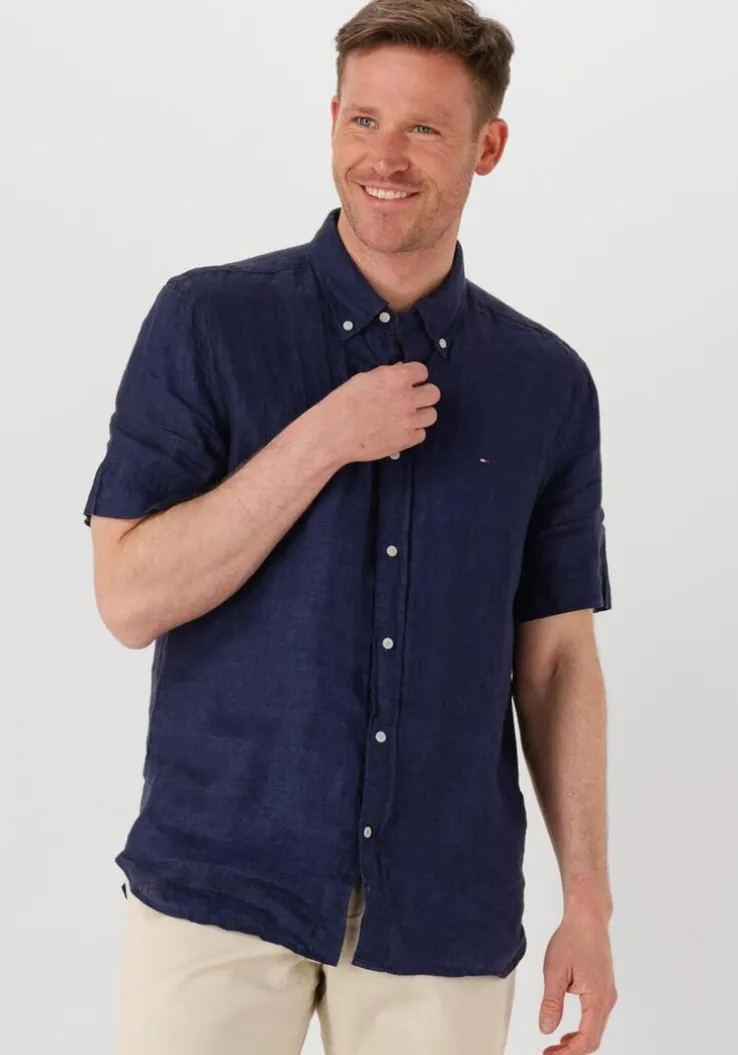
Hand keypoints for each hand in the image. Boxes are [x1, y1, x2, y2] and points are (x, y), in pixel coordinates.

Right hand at [316, 360, 440, 465]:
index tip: (409, 382)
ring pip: (432, 415)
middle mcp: (407, 398)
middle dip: (424, 395)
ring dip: (421, 414)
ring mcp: (409, 421)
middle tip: (412, 400)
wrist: (333, 433)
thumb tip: (401, 370)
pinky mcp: (406, 440)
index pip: (422, 371)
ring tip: (407, 417)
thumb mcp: (363, 379)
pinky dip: (413, 432)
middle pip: (434, 393)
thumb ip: (387, 374)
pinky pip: (421, 434)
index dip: (415, 376)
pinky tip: (399, 430)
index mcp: (396, 378)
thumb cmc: (343, 403)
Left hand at [539, 903, 617, 1053]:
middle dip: (571, 1051)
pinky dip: (582, 1030)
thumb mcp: (554, 971)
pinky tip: (567, 1031)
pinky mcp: (603, 988)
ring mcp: (607, 994)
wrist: (588, 917)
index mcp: (597, 997)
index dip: (568, 1053)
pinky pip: (596, 1018)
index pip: (587, 1039)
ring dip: (577, 1042)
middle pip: (593, 1039)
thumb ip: (551, 1003)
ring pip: (595, 1029)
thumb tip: (546, 1029)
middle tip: (549, 1054)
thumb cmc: (573, 939)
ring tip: (555, 1047)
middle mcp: (607, 999)